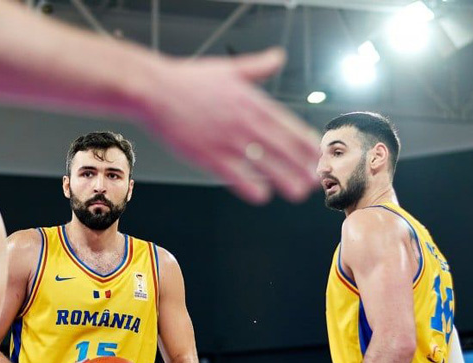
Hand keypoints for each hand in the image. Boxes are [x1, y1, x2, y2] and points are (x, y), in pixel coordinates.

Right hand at [141, 48, 319, 203]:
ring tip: (298, 192)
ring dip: (284, 179)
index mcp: (251, 102)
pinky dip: (250, 187)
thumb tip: (278, 56)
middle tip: (315, 179)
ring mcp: (227, 141)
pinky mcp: (208, 156)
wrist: (155, 91)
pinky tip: (262, 197)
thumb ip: (258, 66)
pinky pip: (235, 176)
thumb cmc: (188, 80)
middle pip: (282, 148)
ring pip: (264, 164)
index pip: (287, 125)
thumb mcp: (229, 68)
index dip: (305, 142)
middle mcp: (244, 122)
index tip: (317, 153)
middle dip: (302, 165)